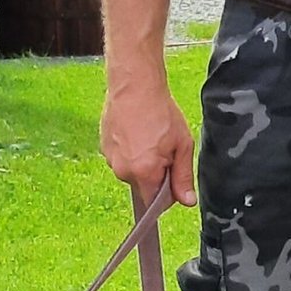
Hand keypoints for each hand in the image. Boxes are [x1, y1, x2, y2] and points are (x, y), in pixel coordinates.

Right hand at [100, 72, 195, 205]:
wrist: (135, 86)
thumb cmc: (160, 112)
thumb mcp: (182, 145)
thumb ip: (183, 177)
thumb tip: (187, 201)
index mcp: (144, 172)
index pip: (154, 203)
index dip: (167, 196)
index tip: (174, 178)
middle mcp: (123, 170)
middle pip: (142, 186)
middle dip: (155, 175)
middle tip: (165, 150)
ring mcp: (110, 159)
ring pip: (131, 172)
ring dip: (141, 163)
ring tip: (149, 138)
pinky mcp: (103, 147)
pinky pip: (121, 159)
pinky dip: (130, 152)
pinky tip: (137, 133)